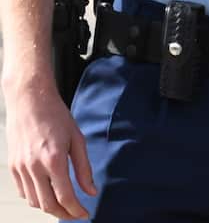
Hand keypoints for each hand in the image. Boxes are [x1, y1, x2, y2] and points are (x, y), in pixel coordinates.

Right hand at [5, 77, 95, 217]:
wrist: (30, 101)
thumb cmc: (57, 117)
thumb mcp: (78, 139)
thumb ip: (84, 168)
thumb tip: (91, 191)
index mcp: (54, 159)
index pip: (65, 196)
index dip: (76, 210)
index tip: (85, 214)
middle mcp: (34, 167)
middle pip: (48, 204)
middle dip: (64, 214)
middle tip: (76, 214)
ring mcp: (20, 168)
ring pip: (34, 201)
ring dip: (49, 208)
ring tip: (64, 206)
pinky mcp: (12, 166)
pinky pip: (23, 192)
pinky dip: (36, 198)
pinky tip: (47, 194)